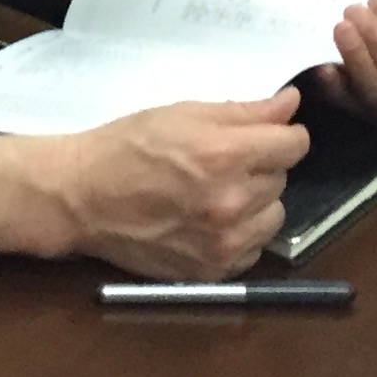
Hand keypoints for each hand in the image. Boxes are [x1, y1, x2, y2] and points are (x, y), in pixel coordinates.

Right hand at [44, 92, 311, 279]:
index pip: (294, 145)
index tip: (270, 133)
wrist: (83, 197)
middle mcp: (231, 202)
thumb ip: (244, 112)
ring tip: (216, 191)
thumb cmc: (127, 147)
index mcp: (225, 155)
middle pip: (282, 179)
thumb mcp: (184, 113)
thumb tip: (289, 105)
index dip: (284, 133)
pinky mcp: (212, 271)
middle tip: (222, 160)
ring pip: (273, 216)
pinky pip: (252, 250)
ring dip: (255, 202)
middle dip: (260, 165)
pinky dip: (240, 235)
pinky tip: (209, 220)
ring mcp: (223, 242)